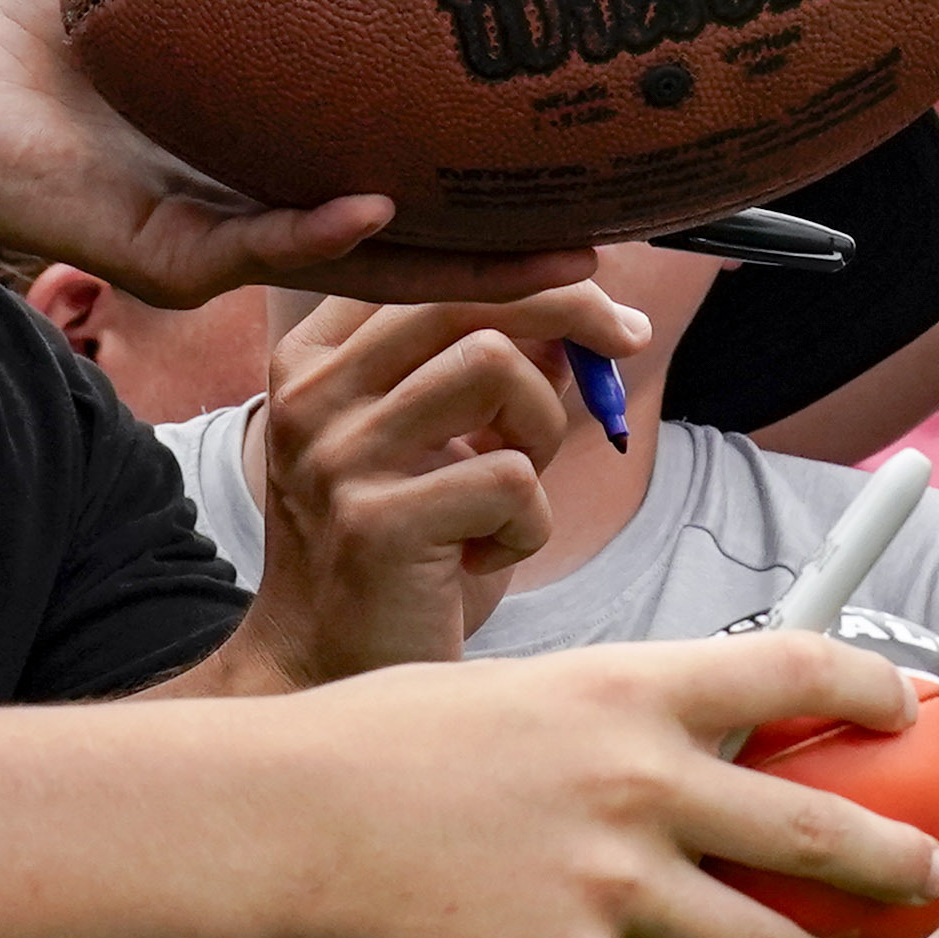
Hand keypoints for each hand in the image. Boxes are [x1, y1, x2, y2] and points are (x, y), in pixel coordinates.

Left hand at [0, 0, 602, 308]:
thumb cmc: (25, 20)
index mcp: (276, 147)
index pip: (411, 175)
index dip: (496, 179)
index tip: (591, 161)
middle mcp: (261, 205)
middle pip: (414, 247)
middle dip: (513, 258)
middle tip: (614, 249)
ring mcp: (214, 239)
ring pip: (356, 272)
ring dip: (453, 271)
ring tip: (550, 261)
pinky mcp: (152, 251)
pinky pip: (247, 250)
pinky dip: (314, 232)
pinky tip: (376, 205)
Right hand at [250, 284, 649, 674]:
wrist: (325, 674)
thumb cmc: (396, 554)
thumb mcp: (426, 446)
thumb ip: (482, 373)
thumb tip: (575, 310)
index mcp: (314, 361)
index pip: (426, 267)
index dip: (523, 263)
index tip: (589, 277)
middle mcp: (313, 397)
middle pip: (464, 295)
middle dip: (569, 309)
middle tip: (625, 341)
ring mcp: (337, 457)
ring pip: (495, 367)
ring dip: (541, 430)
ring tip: (515, 490)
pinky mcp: (377, 523)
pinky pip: (512, 478)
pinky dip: (529, 524)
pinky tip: (485, 558)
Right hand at [265, 629, 936, 937]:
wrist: (280, 824)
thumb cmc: (382, 747)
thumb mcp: (521, 696)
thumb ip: (613, 719)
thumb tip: (679, 744)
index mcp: (633, 689)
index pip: (802, 670)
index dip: (876, 688)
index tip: (910, 707)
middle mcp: (645, 780)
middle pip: (828, 831)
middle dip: (902, 864)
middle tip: (931, 875)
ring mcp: (615, 884)